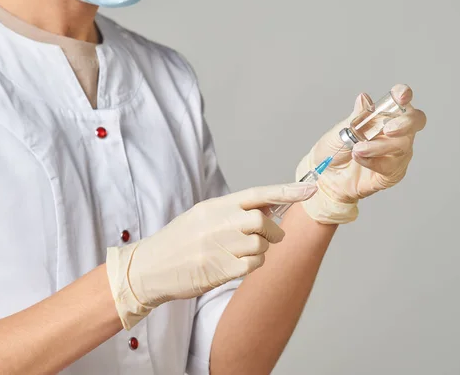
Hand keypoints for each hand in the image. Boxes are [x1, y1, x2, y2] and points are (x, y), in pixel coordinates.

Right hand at [106, 182, 317, 328]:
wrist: (148, 268)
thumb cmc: (178, 242)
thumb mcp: (201, 217)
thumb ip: (233, 210)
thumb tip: (269, 205)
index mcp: (214, 207)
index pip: (257, 194)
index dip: (286, 190)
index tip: (311, 189)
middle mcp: (217, 223)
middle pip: (262, 221)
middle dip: (272, 231)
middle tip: (267, 237)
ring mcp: (217, 246)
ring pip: (260, 245)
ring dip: (260, 250)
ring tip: (241, 253)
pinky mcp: (219, 269)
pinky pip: (253, 266)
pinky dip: (252, 266)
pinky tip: (235, 265)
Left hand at [298, 84, 426, 223]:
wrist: (326, 176)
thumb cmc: (334, 151)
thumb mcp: (341, 131)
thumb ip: (356, 117)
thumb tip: (364, 99)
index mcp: (384, 115)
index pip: (401, 101)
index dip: (404, 94)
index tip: (401, 96)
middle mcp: (396, 131)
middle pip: (416, 121)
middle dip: (404, 123)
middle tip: (388, 129)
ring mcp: (397, 152)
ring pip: (402, 145)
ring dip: (378, 147)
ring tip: (357, 149)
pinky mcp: (394, 171)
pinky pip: (391, 165)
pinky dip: (373, 161)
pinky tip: (359, 159)